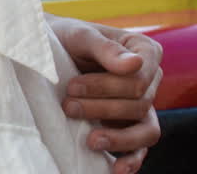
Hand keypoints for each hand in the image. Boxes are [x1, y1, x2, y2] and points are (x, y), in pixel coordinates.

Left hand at [48, 15, 163, 173]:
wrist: (46, 50)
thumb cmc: (65, 38)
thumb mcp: (79, 35)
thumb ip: (105, 48)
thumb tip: (135, 64)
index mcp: (145, 51)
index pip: (140, 78)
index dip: (107, 86)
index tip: (73, 86)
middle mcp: (150, 79)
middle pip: (138, 104)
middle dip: (101, 108)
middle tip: (67, 106)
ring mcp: (141, 105)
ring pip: (146, 131)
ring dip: (118, 138)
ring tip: (91, 141)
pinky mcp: (129, 126)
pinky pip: (141, 148)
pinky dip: (132, 160)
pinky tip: (117, 170)